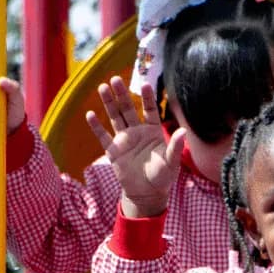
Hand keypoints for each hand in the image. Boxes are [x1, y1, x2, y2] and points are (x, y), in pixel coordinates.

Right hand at [86, 78, 184, 217]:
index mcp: (153, 131)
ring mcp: (124, 140)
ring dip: (109, 103)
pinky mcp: (113, 151)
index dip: (147, 98)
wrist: (147, 193)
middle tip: (115, 79)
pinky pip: (103, 137)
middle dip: (122, 94)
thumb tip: (183, 131)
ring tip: (102, 87)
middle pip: (129, 109)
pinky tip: (90, 114)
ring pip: (115, 117)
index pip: (150, 110)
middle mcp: (137, 131)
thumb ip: (175, 147)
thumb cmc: (162, 177)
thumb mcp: (171, 162)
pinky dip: (96, 127)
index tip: (145, 84)